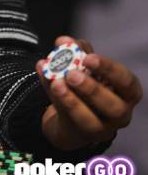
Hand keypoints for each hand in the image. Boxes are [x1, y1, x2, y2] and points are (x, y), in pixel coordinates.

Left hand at [36, 35, 142, 150]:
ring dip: (70, 100)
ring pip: (89, 120)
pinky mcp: (79, 133)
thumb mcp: (86, 63)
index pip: (126, 82)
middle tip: (71, 74)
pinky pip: (67, 118)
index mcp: (127, 92)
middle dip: (92, 89)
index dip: (109, 69)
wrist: (73, 109)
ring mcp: (101, 128)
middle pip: (113, 107)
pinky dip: (54, 98)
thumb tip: (64, 41)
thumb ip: (77, 50)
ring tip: (56, 82)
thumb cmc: (88, 80)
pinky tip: (46, 80)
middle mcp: (120, 113)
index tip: (89, 58)